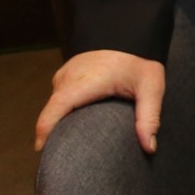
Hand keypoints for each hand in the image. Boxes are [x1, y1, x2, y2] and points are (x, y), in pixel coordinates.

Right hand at [35, 50, 166, 153]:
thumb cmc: (142, 66)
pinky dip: (61, 112)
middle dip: (51, 132)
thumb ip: (150, 118)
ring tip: (63, 144)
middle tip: (57, 156)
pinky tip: (70, 125)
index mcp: (89, 79)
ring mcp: (65, 74)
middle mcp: (71, 76)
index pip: (59, 105)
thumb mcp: (153, 89)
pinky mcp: (65, 75)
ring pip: (54, 104)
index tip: (42, 148)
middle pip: (52, 109)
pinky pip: (58, 98)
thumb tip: (149, 148)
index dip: (46, 128)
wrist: (132, 39)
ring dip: (56, 122)